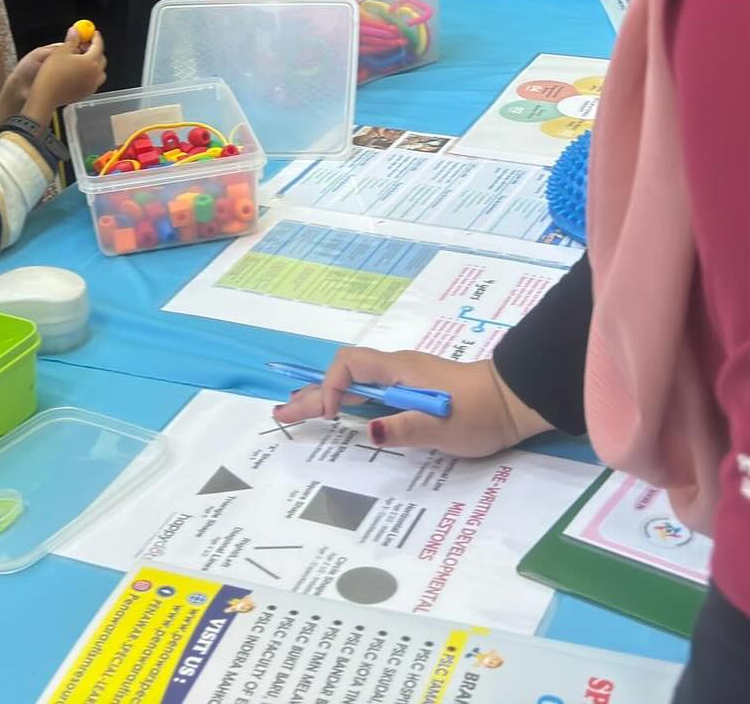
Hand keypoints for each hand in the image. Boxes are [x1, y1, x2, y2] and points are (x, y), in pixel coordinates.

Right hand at [26, 33, 107, 113]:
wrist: (47, 96)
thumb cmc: (52, 74)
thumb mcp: (61, 51)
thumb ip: (72, 40)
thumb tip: (75, 32)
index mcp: (91, 62)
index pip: (98, 45)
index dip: (95, 37)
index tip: (92, 33)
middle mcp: (95, 74)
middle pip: (101, 58)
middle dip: (94, 49)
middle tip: (84, 44)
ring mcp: (92, 85)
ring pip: (99, 71)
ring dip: (94, 63)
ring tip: (82, 59)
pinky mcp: (86, 93)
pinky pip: (94, 81)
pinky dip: (91, 74)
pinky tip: (79, 71)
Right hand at [272, 347, 551, 456]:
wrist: (512, 403)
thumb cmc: (477, 412)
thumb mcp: (442, 425)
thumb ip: (404, 428)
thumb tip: (367, 430)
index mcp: (396, 370)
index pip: (348, 366)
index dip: (331, 387)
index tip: (326, 415)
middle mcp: (394, 371)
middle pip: (343, 376)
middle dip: (312, 394)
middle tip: (282, 412)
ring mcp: (403, 382)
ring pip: (354, 386)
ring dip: (325, 398)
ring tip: (296, 413)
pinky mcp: (413, 395)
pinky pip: (369, 395)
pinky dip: (346, 403)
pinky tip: (339, 416)